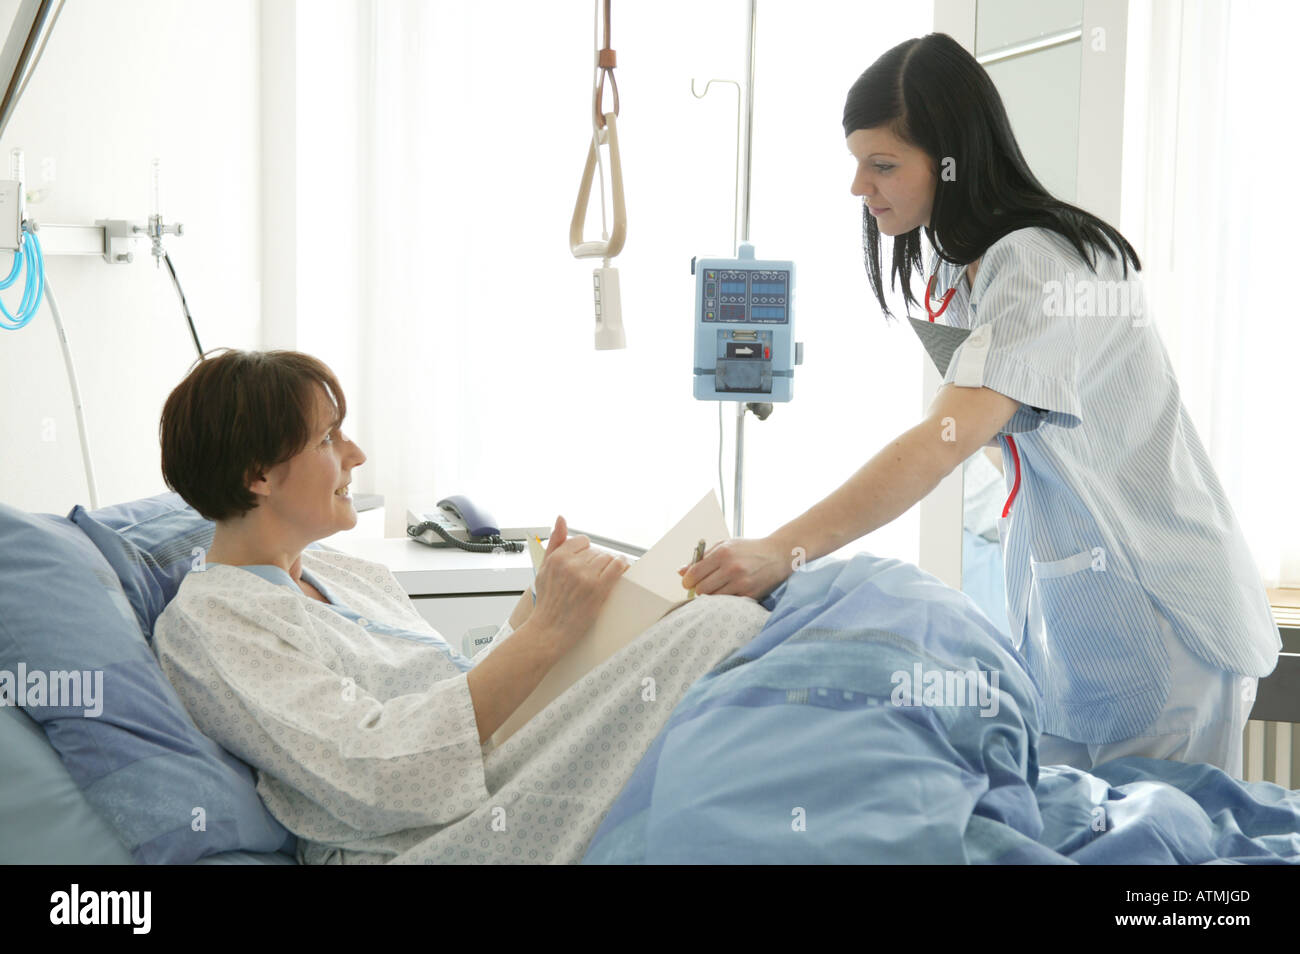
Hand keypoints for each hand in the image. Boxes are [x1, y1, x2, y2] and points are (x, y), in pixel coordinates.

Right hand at [528, 516, 630, 656]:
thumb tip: (561, 517)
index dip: (586, 552)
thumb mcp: (544, 568)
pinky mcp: (598, 589)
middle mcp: (571, 564)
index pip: (582, 541)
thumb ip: (554, 541)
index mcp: (557, 557)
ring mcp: (585, 576)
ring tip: (603, 577)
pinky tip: (622, 568)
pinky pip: (617, 567)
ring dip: (609, 565)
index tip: (587, 561)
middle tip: (592, 576)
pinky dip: (622, 566)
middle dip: (596, 561)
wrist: (549, 630)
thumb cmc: (547, 601)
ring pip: (607, 558)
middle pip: (596, 551)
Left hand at [678, 535, 790, 600]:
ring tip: (715, 589)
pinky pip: (728, 603)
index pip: (695, 573)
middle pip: (702, 589)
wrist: (778, 555)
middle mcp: (732, 568)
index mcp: (723, 553)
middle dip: (698, 589)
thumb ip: (702, 558)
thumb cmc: (748, 549)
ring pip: (714, 598)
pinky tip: (728, 592)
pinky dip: (724, 600)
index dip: (687, 581)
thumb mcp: (725, 545)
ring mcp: (742, 582)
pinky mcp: (750, 594)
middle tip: (701, 587)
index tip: (688, 583)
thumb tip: (680, 571)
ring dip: (711, 596)